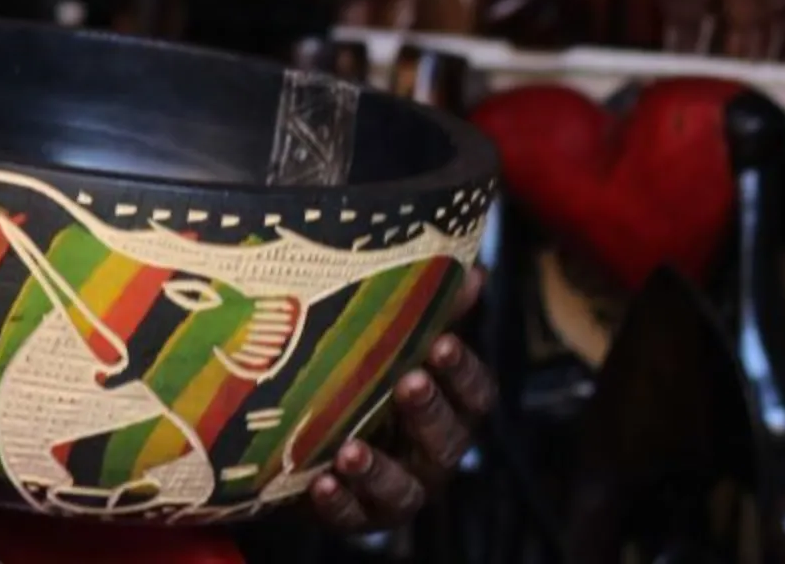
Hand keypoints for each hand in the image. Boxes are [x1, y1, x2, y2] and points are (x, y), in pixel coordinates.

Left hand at [309, 268, 496, 533]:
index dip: (462, 371)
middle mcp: (431, 452)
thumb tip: (473, 269)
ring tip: (352, 450)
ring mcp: (398, 488)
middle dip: (428, 412)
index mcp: (448, 408)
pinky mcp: (359, 515)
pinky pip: (355, 516)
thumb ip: (432, 313)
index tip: (441, 344)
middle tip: (407, 383)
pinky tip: (322, 482)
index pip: (475, 394)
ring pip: (404, 489)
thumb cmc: (366, 381)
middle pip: (446, 440)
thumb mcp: (394, 346)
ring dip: (380, 469)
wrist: (309, 439)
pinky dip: (341, 502)